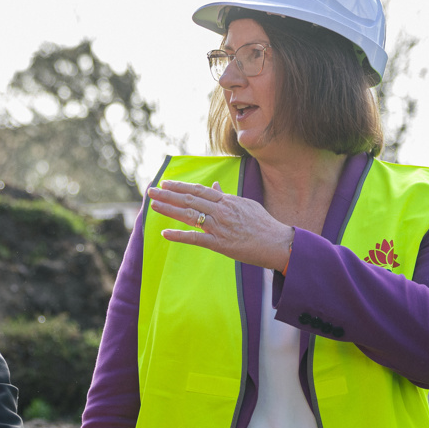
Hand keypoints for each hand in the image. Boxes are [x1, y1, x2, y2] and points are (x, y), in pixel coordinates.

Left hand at [149, 180, 294, 271]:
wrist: (278, 243)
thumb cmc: (263, 224)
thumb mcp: (246, 205)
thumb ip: (228, 197)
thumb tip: (215, 186)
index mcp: (227, 201)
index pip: (198, 190)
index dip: (180, 186)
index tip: (166, 183)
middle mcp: (221, 211)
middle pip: (190, 199)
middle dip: (168, 194)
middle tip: (151, 190)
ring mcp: (220, 227)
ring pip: (190, 215)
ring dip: (169, 209)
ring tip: (153, 205)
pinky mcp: (220, 244)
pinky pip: (196, 239)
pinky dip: (179, 236)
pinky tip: (165, 233)